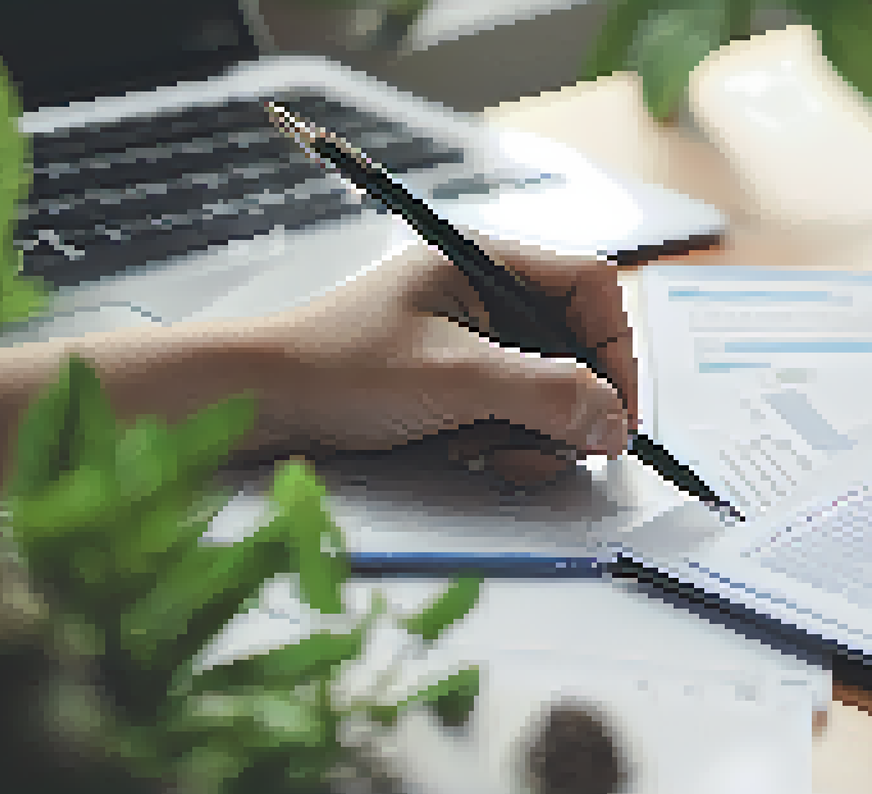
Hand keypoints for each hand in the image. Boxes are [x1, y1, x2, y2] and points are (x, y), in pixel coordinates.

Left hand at [260, 233, 635, 484]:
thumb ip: (546, 394)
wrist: (255, 403)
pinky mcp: (455, 382)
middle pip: (576, 345)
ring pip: (548, 388)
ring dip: (533, 431)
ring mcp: (471, 340)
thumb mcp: (456, 378)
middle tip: (552, 448)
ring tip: (485, 453)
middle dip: (570, 404)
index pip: (591, 288)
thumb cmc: (339, 368)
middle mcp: (486, 295)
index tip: (615, 413)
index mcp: (487, 262)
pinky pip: (512, 411)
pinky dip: (504, 440)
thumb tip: (616, 422)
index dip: (615, 349)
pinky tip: (465, 453)